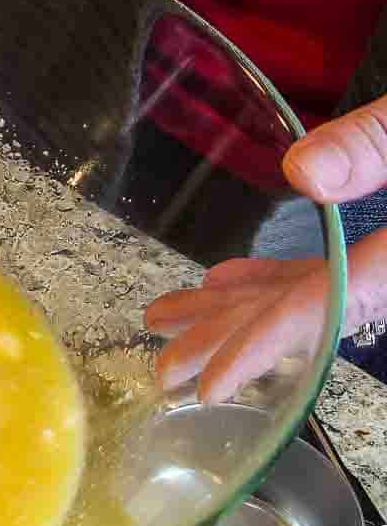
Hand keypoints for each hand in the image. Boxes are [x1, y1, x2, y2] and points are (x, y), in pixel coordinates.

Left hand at [145, 95, 386, 401]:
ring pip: (313, 293)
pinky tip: (229, 280)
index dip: (263, 348)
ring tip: (167, 322)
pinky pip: (335, 271)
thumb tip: (301, 171)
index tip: (207, 384)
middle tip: (160, 370)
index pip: (330, 309)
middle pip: (310, 316)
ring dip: (240, 308)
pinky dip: (280, 277)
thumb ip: (379, 142)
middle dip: (232, 341)